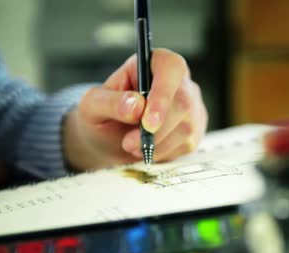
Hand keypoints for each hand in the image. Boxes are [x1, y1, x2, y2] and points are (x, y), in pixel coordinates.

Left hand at [63, 48, 207, 170]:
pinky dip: (163, 153)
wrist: (109, 140)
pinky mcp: (194, 129)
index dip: (163, 94)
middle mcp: (179, 82)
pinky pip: (186, 144)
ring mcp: (191, 106)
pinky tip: (148, 149)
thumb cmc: (103, 115)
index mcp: (154, 63)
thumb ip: (109, 102)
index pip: (171, 68)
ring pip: (186, 127)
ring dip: (157, 144)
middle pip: (182, 102)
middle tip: (128, 143)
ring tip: (132, 146)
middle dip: (155, 130)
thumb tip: (135, 106)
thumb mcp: (93, 106)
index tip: (148, 122)